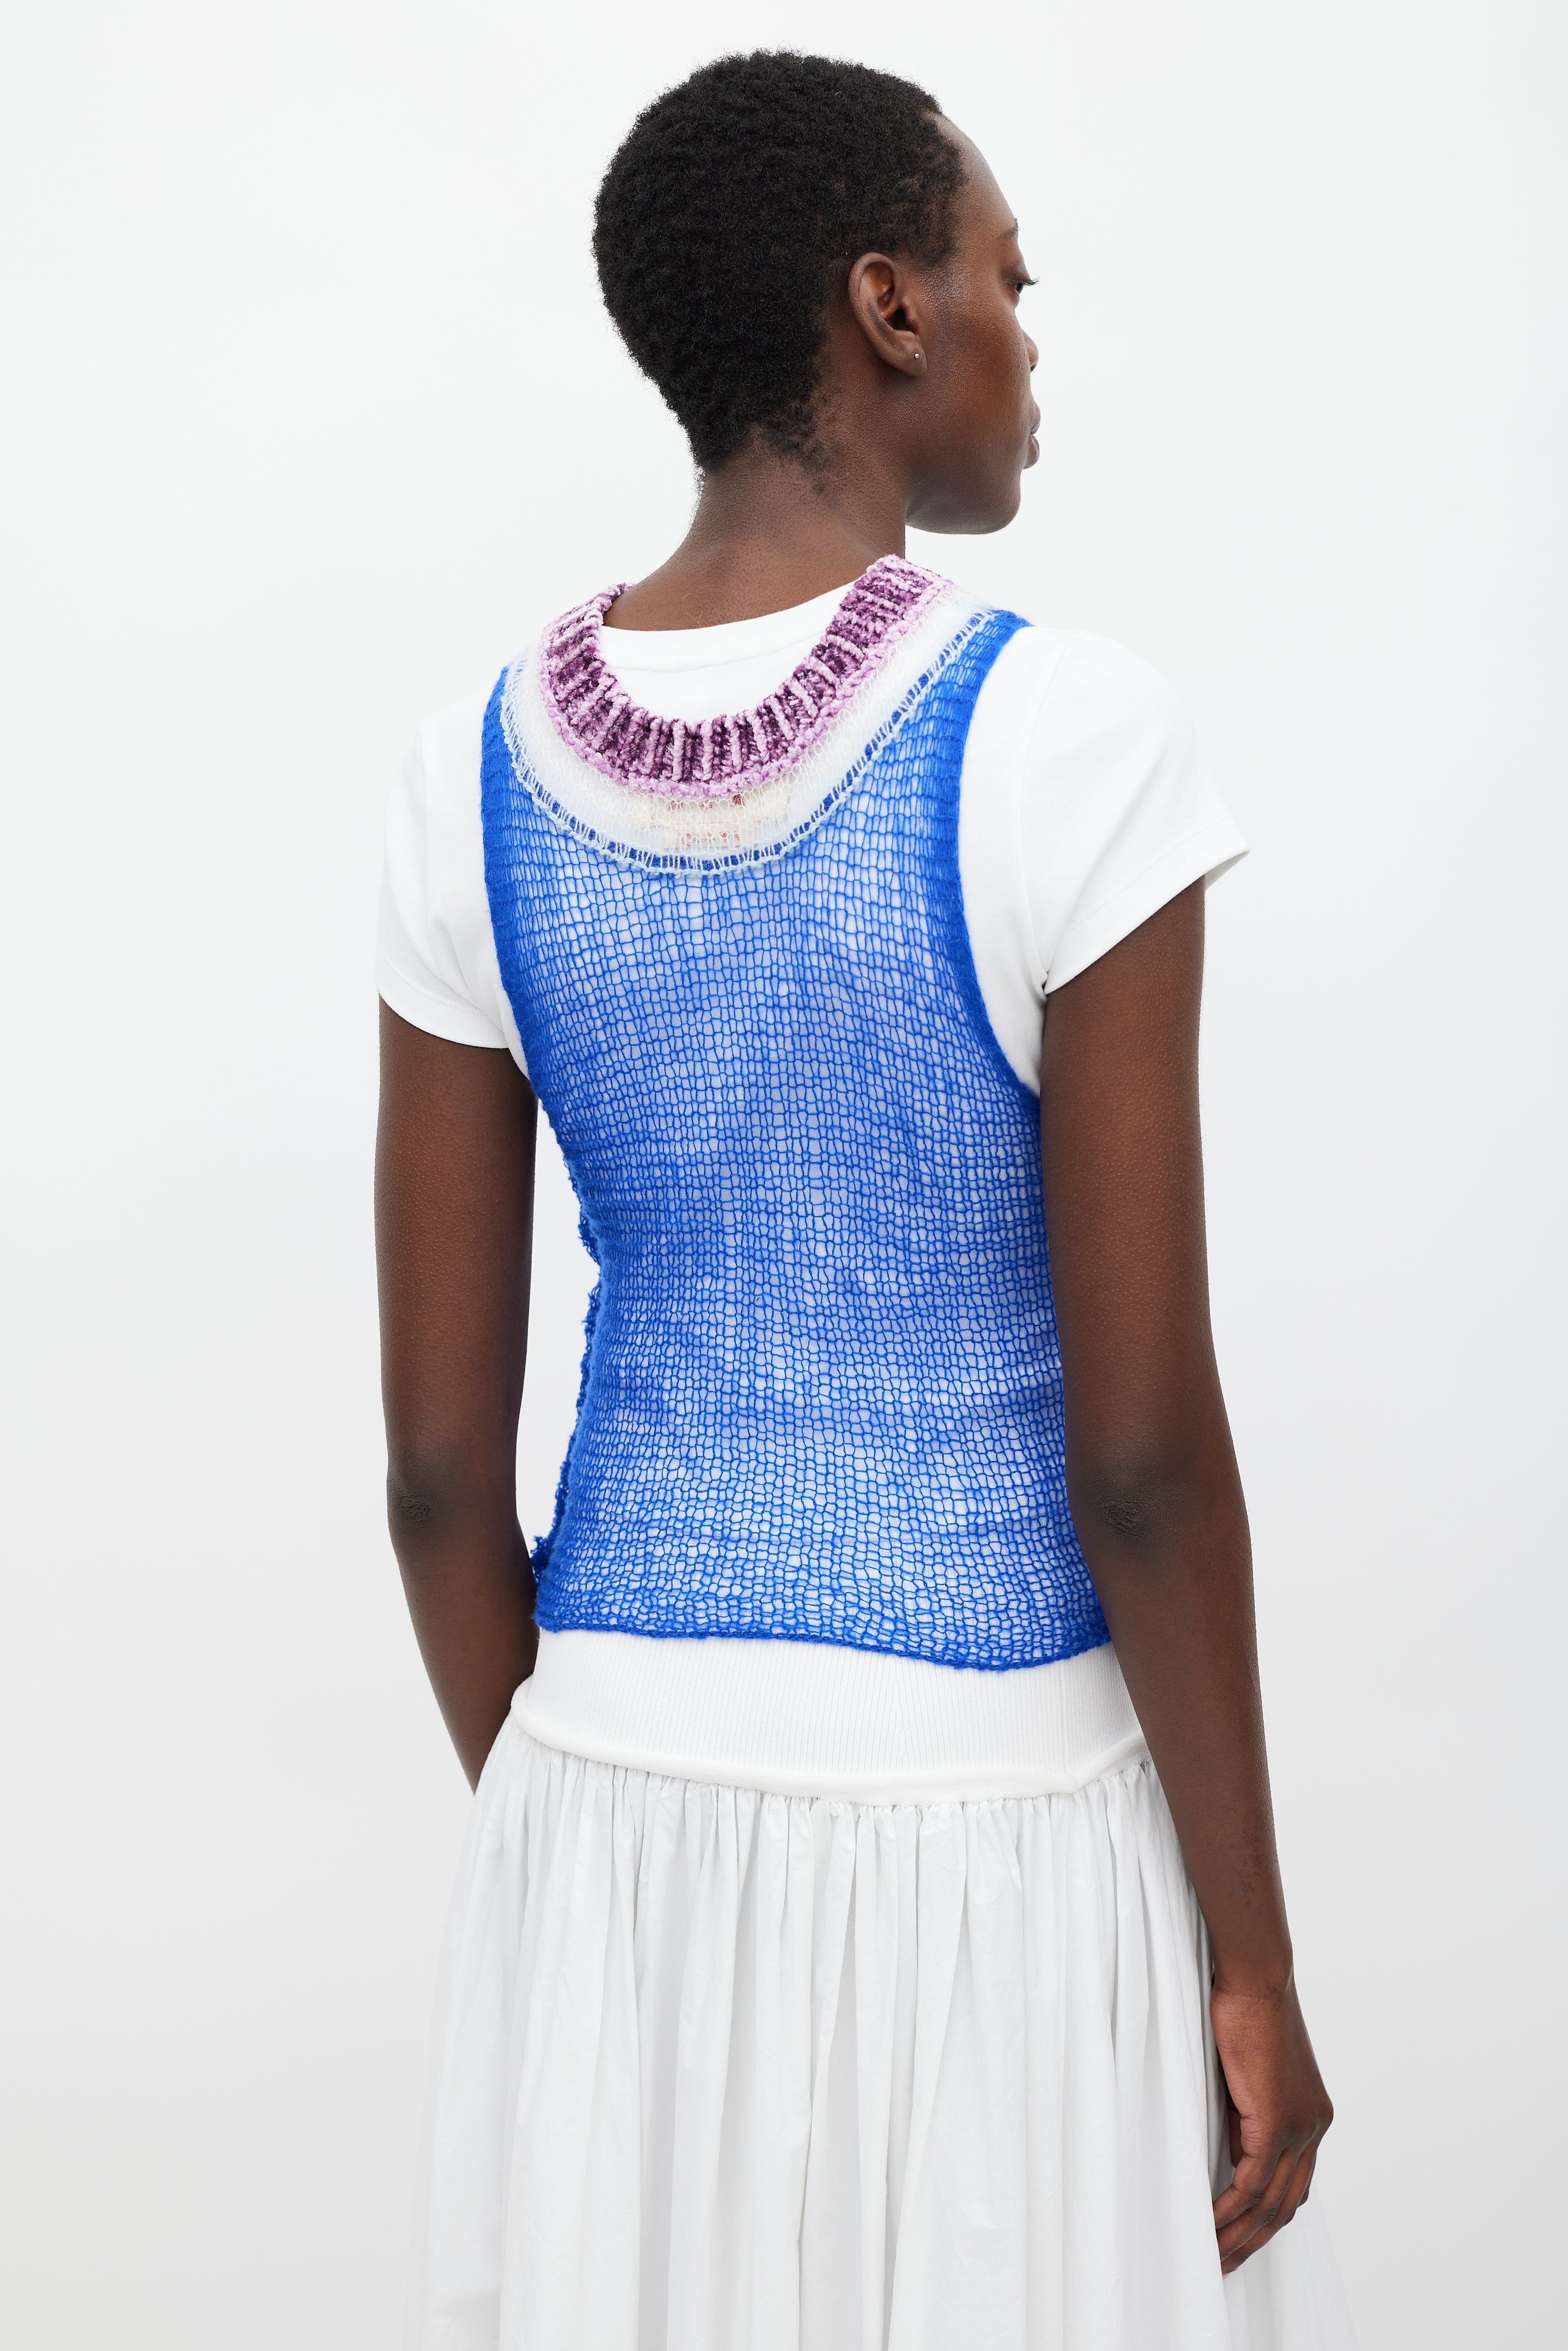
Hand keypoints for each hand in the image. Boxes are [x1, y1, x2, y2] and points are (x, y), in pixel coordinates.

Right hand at [1210, 1976, 1332, 2273]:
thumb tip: (1234, 2155)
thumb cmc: (1246, 2012)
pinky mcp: (1277, 2123)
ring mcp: (1300, 2128)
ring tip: (1212, 2258)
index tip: (1239, 2237)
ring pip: (1271, 2204)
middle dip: (1254, 2241)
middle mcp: (1315, 2128)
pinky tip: (1209, 2225)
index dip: (1268, 2217)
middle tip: (1222, 2264)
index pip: (1294, 2185)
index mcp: (1313, 2117)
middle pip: (1286, 2206)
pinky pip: (1253, 2184)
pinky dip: (1229, 2210)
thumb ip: (1247, 2119)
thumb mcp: (1248, 2078)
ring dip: (1240, 2237)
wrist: (1256, 1978)